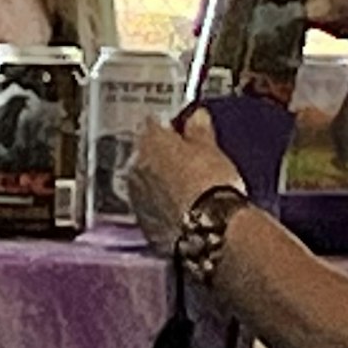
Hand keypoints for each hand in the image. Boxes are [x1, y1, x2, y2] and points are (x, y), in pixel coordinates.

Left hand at [129, 109, 243, 255]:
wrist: (211, 229)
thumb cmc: (212, 185)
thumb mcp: (211, 149)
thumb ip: (198, 130)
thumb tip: (197, 118)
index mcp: (150, 140)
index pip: (152, 123)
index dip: (169, 126)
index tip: (182, 131)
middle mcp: (136, 166)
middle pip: (144, 153)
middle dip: (161, 155)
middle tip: (187, 161)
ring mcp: (136, 197)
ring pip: (144, 181)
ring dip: (159, 182)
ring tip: (187, 189)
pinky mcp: (143, 224)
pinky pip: (149, 208)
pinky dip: (161, 207)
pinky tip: (182, 211)